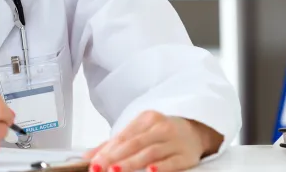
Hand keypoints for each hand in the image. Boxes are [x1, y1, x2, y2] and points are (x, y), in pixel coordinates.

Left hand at [84, 111, 222, 171]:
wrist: (196, 130)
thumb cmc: (162, 133)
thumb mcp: (139, 132)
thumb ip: (113, 144)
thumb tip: (89, 156)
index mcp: (146, 119)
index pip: (122, 136)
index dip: (106, 151)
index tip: (94, 163)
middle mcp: (160, 127)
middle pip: (133, 143)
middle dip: (115, 157)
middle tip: (100, 168)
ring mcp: (174, 140)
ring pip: (149, 152)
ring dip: (131, 163)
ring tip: (116, 170)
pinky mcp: (186, 155)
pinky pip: (172, 161)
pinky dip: (160, 167)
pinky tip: (150, 171)